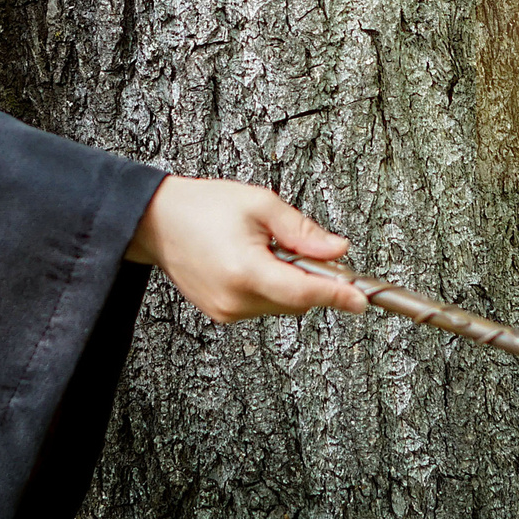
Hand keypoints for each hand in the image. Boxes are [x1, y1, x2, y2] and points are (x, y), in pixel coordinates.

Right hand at [124, 175, 368, 323]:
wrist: (155, 221)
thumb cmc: (202, 207)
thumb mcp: (260, 204)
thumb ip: (303, 231)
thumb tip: (338, 250)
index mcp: (245, 270)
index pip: (304, 292)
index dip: (338, 295)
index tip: (362, 300)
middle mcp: (235, 299)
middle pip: (298, 301)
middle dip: (312, 278)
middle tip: (302, 246)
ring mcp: (226, 311)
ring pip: (282, 305)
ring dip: (290, 282)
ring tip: (266, 249)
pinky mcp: (221, 313)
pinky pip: (262, 305)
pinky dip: (271, 287)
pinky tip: (253, 262)